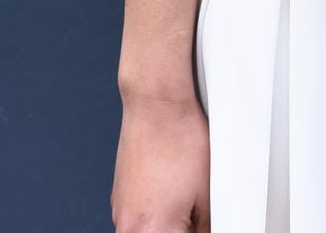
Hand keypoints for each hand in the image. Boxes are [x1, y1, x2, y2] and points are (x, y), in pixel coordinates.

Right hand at [111, 91, 210, 231]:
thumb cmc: (181, 139)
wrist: (158, 105)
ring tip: (181, 196)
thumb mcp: (207, 192)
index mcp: (153, 231)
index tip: (200, 222)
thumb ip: (205, 225)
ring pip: (147, 231)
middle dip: (180, 228)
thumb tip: (207, 231)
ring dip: (165, 223)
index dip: (196, 231)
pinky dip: (152, 212)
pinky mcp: (117, 198)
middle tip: (193, 210)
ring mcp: (119, 213)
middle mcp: (129, 227)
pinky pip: (136, 218)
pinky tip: (168, 188)